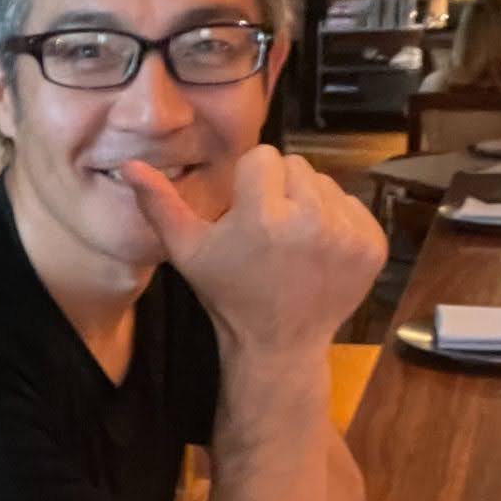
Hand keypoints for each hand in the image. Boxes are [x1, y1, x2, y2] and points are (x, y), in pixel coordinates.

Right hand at [123, 149, 385, 355]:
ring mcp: (347, 234)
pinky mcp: (371, 246)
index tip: (246, 214)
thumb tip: (129, 165)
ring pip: (326, 183)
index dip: (251, 183)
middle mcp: (310, 219)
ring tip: (293, 241)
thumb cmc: (229, 295)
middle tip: (270, 229)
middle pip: (297, 165)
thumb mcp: (187, 252)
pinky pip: (354, 206)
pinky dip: (337, 222)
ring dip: (309, 203)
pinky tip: (318, 251)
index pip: (263, 156)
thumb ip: (160, 204)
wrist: (278, 344)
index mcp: (263, 215)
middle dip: (281, 190)